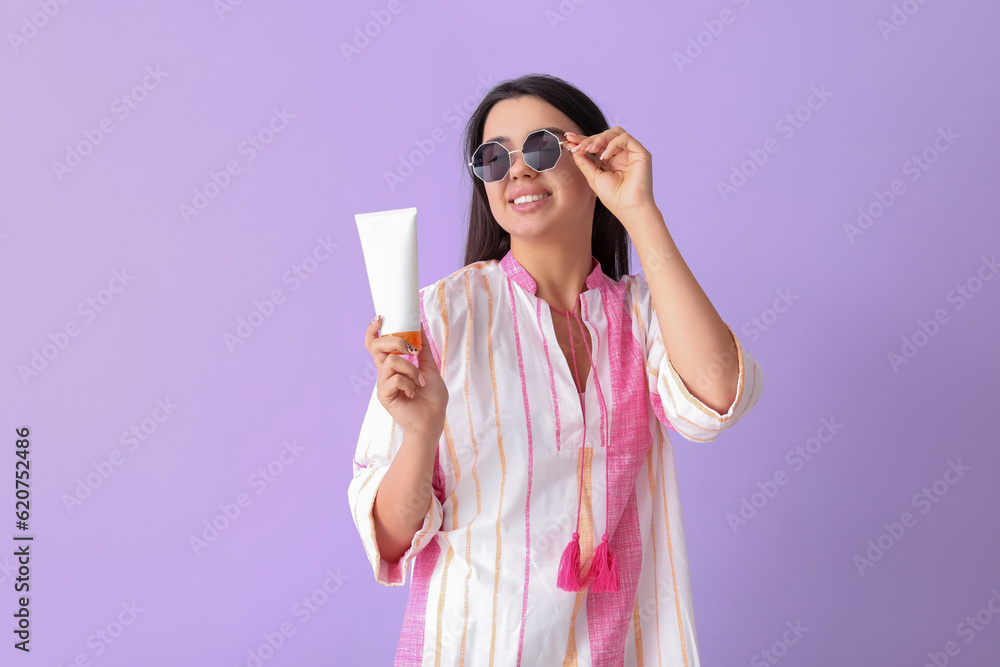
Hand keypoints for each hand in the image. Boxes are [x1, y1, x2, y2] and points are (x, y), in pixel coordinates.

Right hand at [364, 317, 447, 438]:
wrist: (434, 419)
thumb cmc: (432, 397)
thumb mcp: (430, 366)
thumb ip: (423, 348)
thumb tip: (419, 326)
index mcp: (392, 365)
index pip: (375, 344)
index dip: (373, 330)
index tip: (381, 318)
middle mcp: (384, 372)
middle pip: (376, 346)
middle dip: (394, 342)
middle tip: (411, 350)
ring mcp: (383, 384)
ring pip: (391, 362)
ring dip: (410, 369)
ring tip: (420, 381)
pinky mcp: (384, 396)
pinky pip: (395, 379)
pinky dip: (408, 383)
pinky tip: (413, 393)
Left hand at [563, 127, 657, 224]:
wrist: (628, 208)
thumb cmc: (614, 198)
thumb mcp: (593, 177)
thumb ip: (584, 162)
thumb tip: (573, 148)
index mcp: (611, 160)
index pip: (596, 144)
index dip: (583, 139)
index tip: (569, 138)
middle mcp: (621, 155)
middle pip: (604, 136)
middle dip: (589, 139)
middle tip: (578, 147)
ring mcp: (631, 153)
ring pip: (615, 132)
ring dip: (600, 138)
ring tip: (591, 149)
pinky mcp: (641, 153)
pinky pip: (626, 138)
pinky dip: (613, 144)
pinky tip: (606, 156)